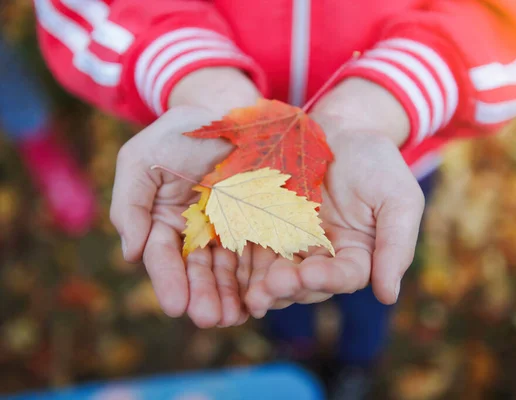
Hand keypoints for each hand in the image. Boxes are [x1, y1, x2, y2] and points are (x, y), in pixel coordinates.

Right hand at [111, 68, 258, 327]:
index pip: (163, 256)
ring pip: (228, 268)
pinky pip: (258, 251)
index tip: (175, 306)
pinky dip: (258, 275)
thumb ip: (130, 204)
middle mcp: (196, 231)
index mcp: (163, 220)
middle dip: (203, 296)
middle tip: (211, 320)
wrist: (226, 110)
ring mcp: (228, 228)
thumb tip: (129, 254)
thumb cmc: (179, 132)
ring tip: (235, 318)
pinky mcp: (258, 222)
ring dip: (230, 295)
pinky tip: (261, 296)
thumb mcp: (142, 160)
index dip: (168, 281)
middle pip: (198, 270)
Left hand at [244, 79, 425, 316]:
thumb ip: (396, 245)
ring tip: (251, 293)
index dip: (328, 279)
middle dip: (290, 287)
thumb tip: (389, 296)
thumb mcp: (398, 198)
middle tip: (270, 288)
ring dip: (264, 286)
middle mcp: (324, 257)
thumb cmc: (376, 162)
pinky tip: (232, 273)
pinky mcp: (268, 228)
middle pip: (307, 283)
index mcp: (358, 255)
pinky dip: (246, 264)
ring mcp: (294, 244)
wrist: (340, 130)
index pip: (345, 276)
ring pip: (279, 273)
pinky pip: (256, 249)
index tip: (310, 275)